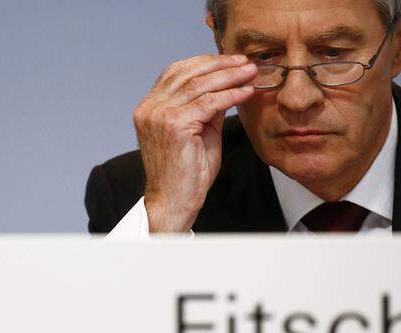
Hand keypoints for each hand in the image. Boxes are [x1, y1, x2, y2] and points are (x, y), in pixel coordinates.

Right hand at [133, 55, 257, 232]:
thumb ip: (208, 109)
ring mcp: (159, 115)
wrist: (174, 202)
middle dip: (220, 64)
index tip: (230, 61)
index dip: (205, 63)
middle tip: (245, 62)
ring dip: (229, 76)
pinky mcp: (175, 125)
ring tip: (250, 72)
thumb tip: (227, 85)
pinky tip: (246, 92)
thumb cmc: (186, 174)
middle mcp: (150, 108)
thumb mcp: (199, 133)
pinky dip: (231, 94)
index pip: (176, 72)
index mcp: (149, 107)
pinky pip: (209, 103)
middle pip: (188, 73)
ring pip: (200, 84)